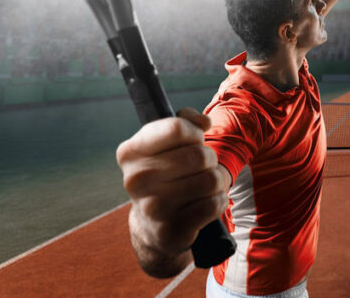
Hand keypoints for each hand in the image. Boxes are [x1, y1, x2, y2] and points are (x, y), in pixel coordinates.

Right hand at [116, 108, 229, 268]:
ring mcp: (152, 207)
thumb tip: (204, 122)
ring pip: (211, 179)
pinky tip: (207, 202)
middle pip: (200, 155)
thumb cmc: (165, 174)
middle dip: (209, 159)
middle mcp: (136, 180)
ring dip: (217, 181)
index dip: (194, 133)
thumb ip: (185, 120)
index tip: (193, 142)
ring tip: (205, 185)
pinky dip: (219, 201)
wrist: (152, 225)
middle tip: (201, 168)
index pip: (177, 128)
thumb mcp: (165, 143)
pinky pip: (214, 204)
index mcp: (130, 153)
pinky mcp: (171, 230)